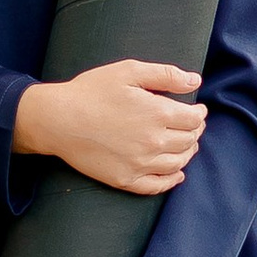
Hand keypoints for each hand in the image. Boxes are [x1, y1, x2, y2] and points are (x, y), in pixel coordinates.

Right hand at [14, 59, 206, 195]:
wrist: (57, 120)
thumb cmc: (90, 91)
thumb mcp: (128, 71)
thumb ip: (165, 75)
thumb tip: (195, 82)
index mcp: (157, 113)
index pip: (194, 119)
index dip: (199, 114)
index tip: (197, 110)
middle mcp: (153, 141)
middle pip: (189, 141)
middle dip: (195, 132)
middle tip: (192, 125)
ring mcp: (140, 164)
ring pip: (178, 163)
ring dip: (188, 153)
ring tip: (186, 144)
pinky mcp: (125, 180)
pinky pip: (158, 186)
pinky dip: (172, 180)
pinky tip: (176, 173)